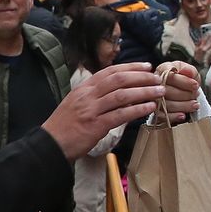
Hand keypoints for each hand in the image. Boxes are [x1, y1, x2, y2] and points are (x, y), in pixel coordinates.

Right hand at [41, 63, 165, 158]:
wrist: (51, 144)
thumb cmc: (65, 126)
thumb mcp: (77, 104)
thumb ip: (96, 97)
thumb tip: (120, 92)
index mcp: (84, 88)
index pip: (110, 71)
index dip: (130, 67)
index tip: (146, 66)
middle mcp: (88, 95)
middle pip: (119, 79)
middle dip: (141, 77)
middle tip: (157, 78)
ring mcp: (91, 110)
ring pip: (122, 95)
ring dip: (144, 92)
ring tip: (159, 92)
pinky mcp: (96, 126)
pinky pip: (121, 115)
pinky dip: (137, 110)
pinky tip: (149, 108)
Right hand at [153, 61, 201, 124]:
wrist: (183, 90)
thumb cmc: (185, 80)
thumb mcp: (190, 72)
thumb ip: (190, 70)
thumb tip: (187, 71)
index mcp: (162, 70)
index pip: (169, 76)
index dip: (183, 82)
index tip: (195, 85)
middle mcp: (154, 84)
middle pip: (166, 91)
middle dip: (184, 94)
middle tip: (196, 95)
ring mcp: (153, 98)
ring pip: (165, 104)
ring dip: (182, 106)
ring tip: (194, 105)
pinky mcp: (155, 111)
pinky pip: (161, 116)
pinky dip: (173, 116)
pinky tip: (182, 115)